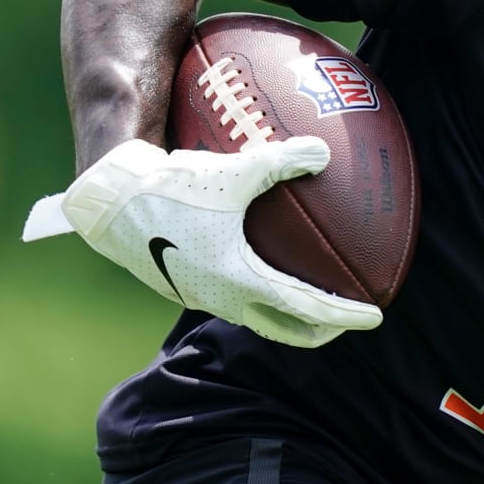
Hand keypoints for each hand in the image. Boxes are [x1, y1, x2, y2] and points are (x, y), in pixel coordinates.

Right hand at [22, 137, 382, 347]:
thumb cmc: (169, 188)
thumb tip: (324, 152)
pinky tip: (259, 266)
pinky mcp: (183, 284)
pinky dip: (258, 295)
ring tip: (308, 301)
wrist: (108, 203)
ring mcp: (200, 295)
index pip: (306, 308)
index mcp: (240, 280)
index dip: (344, 315)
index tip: (375, 318)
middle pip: (284, 329)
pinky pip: (232, 298)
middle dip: (319, 331)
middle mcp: (222, 298)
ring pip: (255, 317)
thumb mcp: (231, 171)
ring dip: (287, 316)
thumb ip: (280, 161)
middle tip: (346, 320)